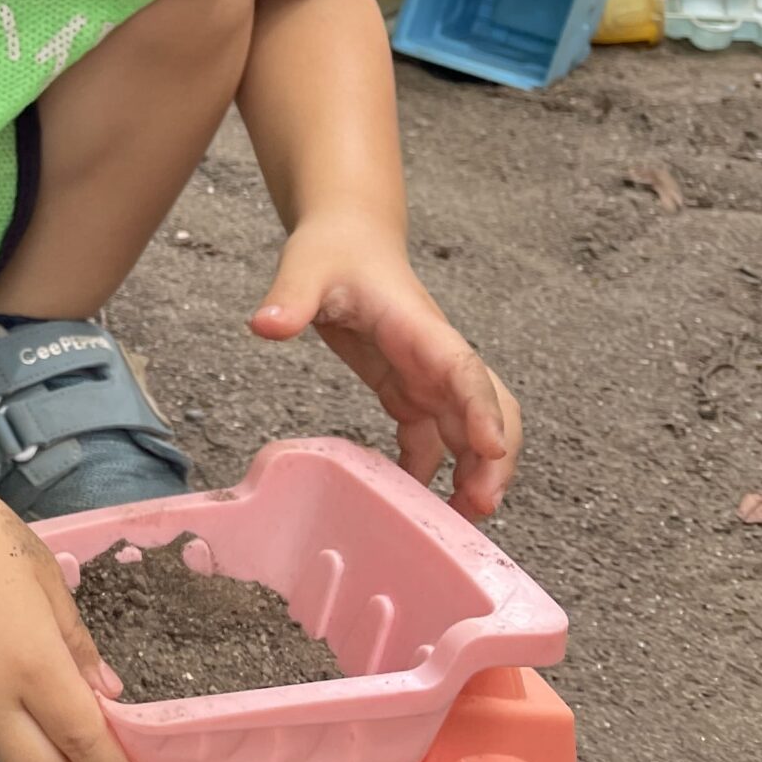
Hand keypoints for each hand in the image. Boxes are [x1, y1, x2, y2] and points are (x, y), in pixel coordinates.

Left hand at [251, 216, 520, 517]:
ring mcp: (426, 377)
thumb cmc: (333, 252)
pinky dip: (431, 470)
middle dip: (495, 456)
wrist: (346, 242)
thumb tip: (266, 324)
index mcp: (420, 328)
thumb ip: (291, 297)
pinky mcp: (409, 391)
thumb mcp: (305, 268)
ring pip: (467, 429)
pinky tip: (416, 502)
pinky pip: (430, 438)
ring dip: (472, 471)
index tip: (492, 449)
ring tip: (458, 519)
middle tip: (479, 505)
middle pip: (488, 408)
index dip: (482, 410)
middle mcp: (435, 356)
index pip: (464, 370)